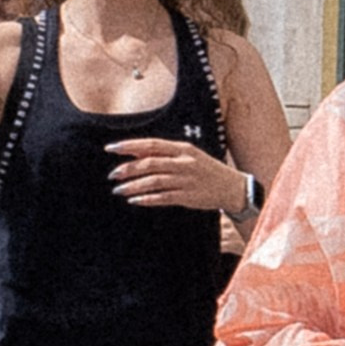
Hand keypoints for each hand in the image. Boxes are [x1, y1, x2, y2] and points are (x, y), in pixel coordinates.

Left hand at [109, 140, 242, 213]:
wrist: (233, 188)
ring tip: (119, 190)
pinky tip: (135, 200)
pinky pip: (163, 198)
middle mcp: (184, 163)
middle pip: (150, 164)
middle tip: (113, 175)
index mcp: (183, 149)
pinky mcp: (189, 197)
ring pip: (153, 182)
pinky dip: (147, 199)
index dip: (129, 146)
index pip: (151, 144)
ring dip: (133, 186)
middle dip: (128, 169)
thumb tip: (134, 152)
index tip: (111, 149)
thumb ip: (163, 154)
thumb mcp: (188, 155)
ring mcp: (187, 181)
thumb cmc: (206, 170)